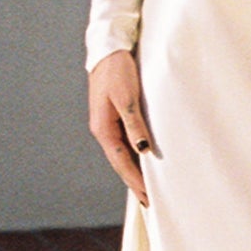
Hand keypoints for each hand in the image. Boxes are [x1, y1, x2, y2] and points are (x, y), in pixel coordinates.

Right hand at [88, 50, 152, 206]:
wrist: (108, 49)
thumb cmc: (117, 70)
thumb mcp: (127, 98)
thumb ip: (134, 124)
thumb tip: (142, 150)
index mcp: (103, 128)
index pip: (121, 162)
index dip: (135, 181)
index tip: (147, 198)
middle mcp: (102, 129)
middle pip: (120, 162)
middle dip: (133, 182)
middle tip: (148, 201)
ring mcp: (106, 123)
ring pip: (121, 154)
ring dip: (133, 170)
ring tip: (146, 187)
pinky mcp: (112, 116)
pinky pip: (123, 142)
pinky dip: (132, 155)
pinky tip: (141, 161)